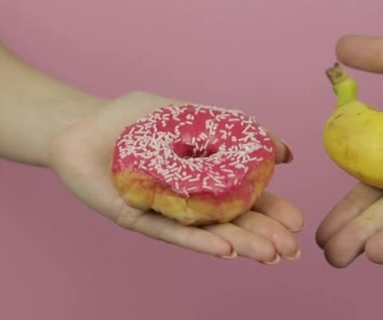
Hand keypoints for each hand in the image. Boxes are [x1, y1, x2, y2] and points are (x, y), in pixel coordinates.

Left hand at [48, 91, 303, 263]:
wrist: (82, 123)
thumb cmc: (135, 119)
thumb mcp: (193, 114)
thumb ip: (235, 128)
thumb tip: (285, 151)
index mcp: (206, 179)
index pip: (246, 199)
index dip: (273, 210)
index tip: (299, 222)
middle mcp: (189, 201)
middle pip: (233, 221)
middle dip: (265, 236)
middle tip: (292, 249)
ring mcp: (166, 212)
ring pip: (208, 231)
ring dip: (241, 244)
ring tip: (270, 255)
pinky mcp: (138, 217)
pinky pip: (171, 230)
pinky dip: (198, 239)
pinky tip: (226, 250)